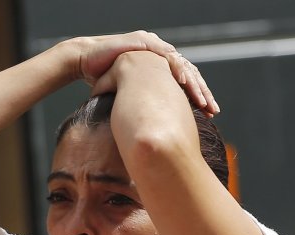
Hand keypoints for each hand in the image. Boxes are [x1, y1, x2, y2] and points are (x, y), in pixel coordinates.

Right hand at [63, 31, 217, 115]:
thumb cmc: (101, 79)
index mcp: (159, 67)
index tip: (207, 115)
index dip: (196, 98)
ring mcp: (154, 46)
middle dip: (201, 92)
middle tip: (212, 110)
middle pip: (188, 73)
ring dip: (193, 83)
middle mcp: (160, 54)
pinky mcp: (144, 41)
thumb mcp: (127, 96)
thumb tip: (148, 132)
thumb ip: (141, 105)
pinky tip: (184, 82)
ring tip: (202, 100)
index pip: (183, 82)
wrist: (83, 61)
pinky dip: (175, 68)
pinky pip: (165, 55)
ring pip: (181, 65)